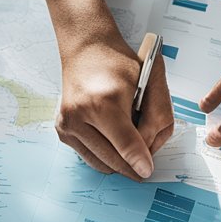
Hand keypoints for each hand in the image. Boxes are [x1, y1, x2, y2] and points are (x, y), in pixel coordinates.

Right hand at [58, 37, 172, 179]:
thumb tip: (147, 155)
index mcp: (103, 102)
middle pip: (112, 160)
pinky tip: (113, 140)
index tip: (148, 171)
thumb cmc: (118, 62)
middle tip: (145, 163)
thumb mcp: (151, 80)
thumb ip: (158, 116)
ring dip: (119, 162)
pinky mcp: (62, 131)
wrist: (86, 50)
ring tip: (130, 148)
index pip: (126, 144)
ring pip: (100, 164)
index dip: (140, 162)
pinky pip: (89, 157)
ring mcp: (67, 125)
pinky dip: (105, 155)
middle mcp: (79, 115)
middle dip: (132, 165)